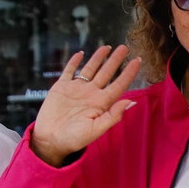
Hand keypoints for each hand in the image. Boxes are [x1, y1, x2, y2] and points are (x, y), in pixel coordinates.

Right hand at [30, 46, 140, 165]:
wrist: (51, 140)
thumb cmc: (74, 139)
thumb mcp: (96, 129)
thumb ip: (113, 115)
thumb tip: (131, 102)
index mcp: (102, 103)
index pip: (119, 84)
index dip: (129, 72)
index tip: (138, 60)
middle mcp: (91, 94)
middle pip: (106, 73)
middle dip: (115, 60)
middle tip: (124, 47)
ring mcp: (77, 89)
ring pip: (90, 69)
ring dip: (98, 58)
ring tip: (107, 47)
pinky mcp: (61, 87)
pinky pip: (69, 71)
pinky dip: (74, 62)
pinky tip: (81, 53)